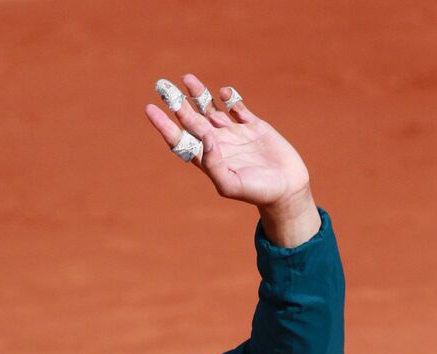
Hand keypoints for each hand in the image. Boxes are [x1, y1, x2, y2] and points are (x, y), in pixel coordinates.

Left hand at [146, 74, 319, 246]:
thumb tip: (204, 137)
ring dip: (199, 94)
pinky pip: (237, 107)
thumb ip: (213, 163)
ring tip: (187, 78)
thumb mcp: (231, 183)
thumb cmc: (256, 192)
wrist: (287, 189)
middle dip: (176, 103)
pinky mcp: (254, 126)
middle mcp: (217, 144)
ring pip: (211, 109)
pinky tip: (223, 93)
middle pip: (190, 119)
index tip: (150, 108)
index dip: (163, 124)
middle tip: (162, 85)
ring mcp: (235, 133)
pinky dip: (230, 98)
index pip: (179, 138)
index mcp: (206, 159)